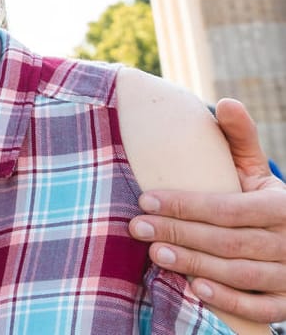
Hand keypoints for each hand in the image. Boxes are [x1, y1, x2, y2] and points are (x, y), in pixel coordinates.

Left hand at [132, 99, 285, 321]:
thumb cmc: (264, 202)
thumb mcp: (257, 172)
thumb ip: (240, 140)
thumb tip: (225, 102)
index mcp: (279, 206)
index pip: (228, 208)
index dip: (186, 205)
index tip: (145, 200)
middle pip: (227, 241)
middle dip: (179, 234)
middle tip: (137, 228)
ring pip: (240, 273)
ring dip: (195, 264)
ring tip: (155, 253)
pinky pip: (262, 306)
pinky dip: (230, 299)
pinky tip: (197, 288)